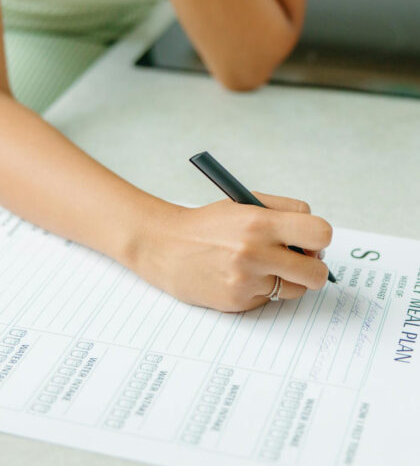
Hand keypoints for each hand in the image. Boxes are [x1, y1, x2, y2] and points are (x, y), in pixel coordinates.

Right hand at [128, 193, 332, 312]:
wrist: (166, 247)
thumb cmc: (208, 224)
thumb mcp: (245, 202)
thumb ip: (285, 211)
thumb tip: (317, 238)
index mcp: (259, 221)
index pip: (320, 233)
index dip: (320, 239)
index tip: (310, 241)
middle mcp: (255, 253)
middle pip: (317, 272)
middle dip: (314, 267)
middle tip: (299, 261)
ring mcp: (246, 281)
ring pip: (296, 290)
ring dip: (288, 280)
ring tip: (264, 267)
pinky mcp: (237, 302)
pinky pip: (270, 299)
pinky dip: (262, 289)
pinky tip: (241, 277)